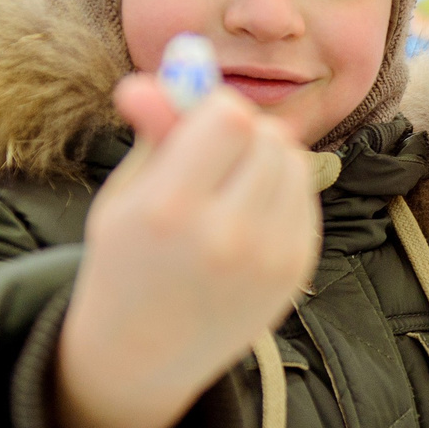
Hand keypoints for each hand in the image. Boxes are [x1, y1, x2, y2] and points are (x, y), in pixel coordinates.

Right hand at [53, 76, 320, 427]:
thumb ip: (153, 132)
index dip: (215, 108)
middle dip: (243, 133)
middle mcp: (225, 238)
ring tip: (230, 184)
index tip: (195, 124)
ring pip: (296, 163)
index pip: (230, 117)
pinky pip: (304, 197)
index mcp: (168, 212)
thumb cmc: (127, 259)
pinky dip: (281, 191)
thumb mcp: (124, 194)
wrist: (143, 354)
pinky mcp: (295, 272)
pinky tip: (247, 214)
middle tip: (213, 155)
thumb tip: (161, 73)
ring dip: (267, 158)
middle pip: (269, 137)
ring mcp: (268, 260)